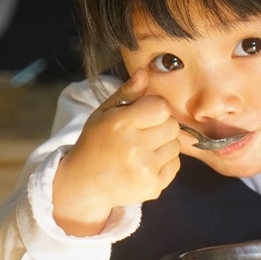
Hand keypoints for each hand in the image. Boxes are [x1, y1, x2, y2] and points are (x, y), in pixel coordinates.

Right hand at [52, 68, 181, 235]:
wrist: (85, 183)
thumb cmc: (96, 141)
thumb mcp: (105, 112)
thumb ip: (128, 92)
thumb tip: (145, 72)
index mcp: (121, 125)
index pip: (161, 107)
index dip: (155, 107)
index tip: (144, 113)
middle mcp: (134, 148)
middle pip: (172, 126)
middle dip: (161, 125)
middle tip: (143, 132)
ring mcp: (145, 170)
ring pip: (175, 146)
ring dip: (163, 144)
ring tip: (142, 149)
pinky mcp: (154, 187)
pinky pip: (175, 165)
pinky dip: (164, 163)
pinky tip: (145, 164)